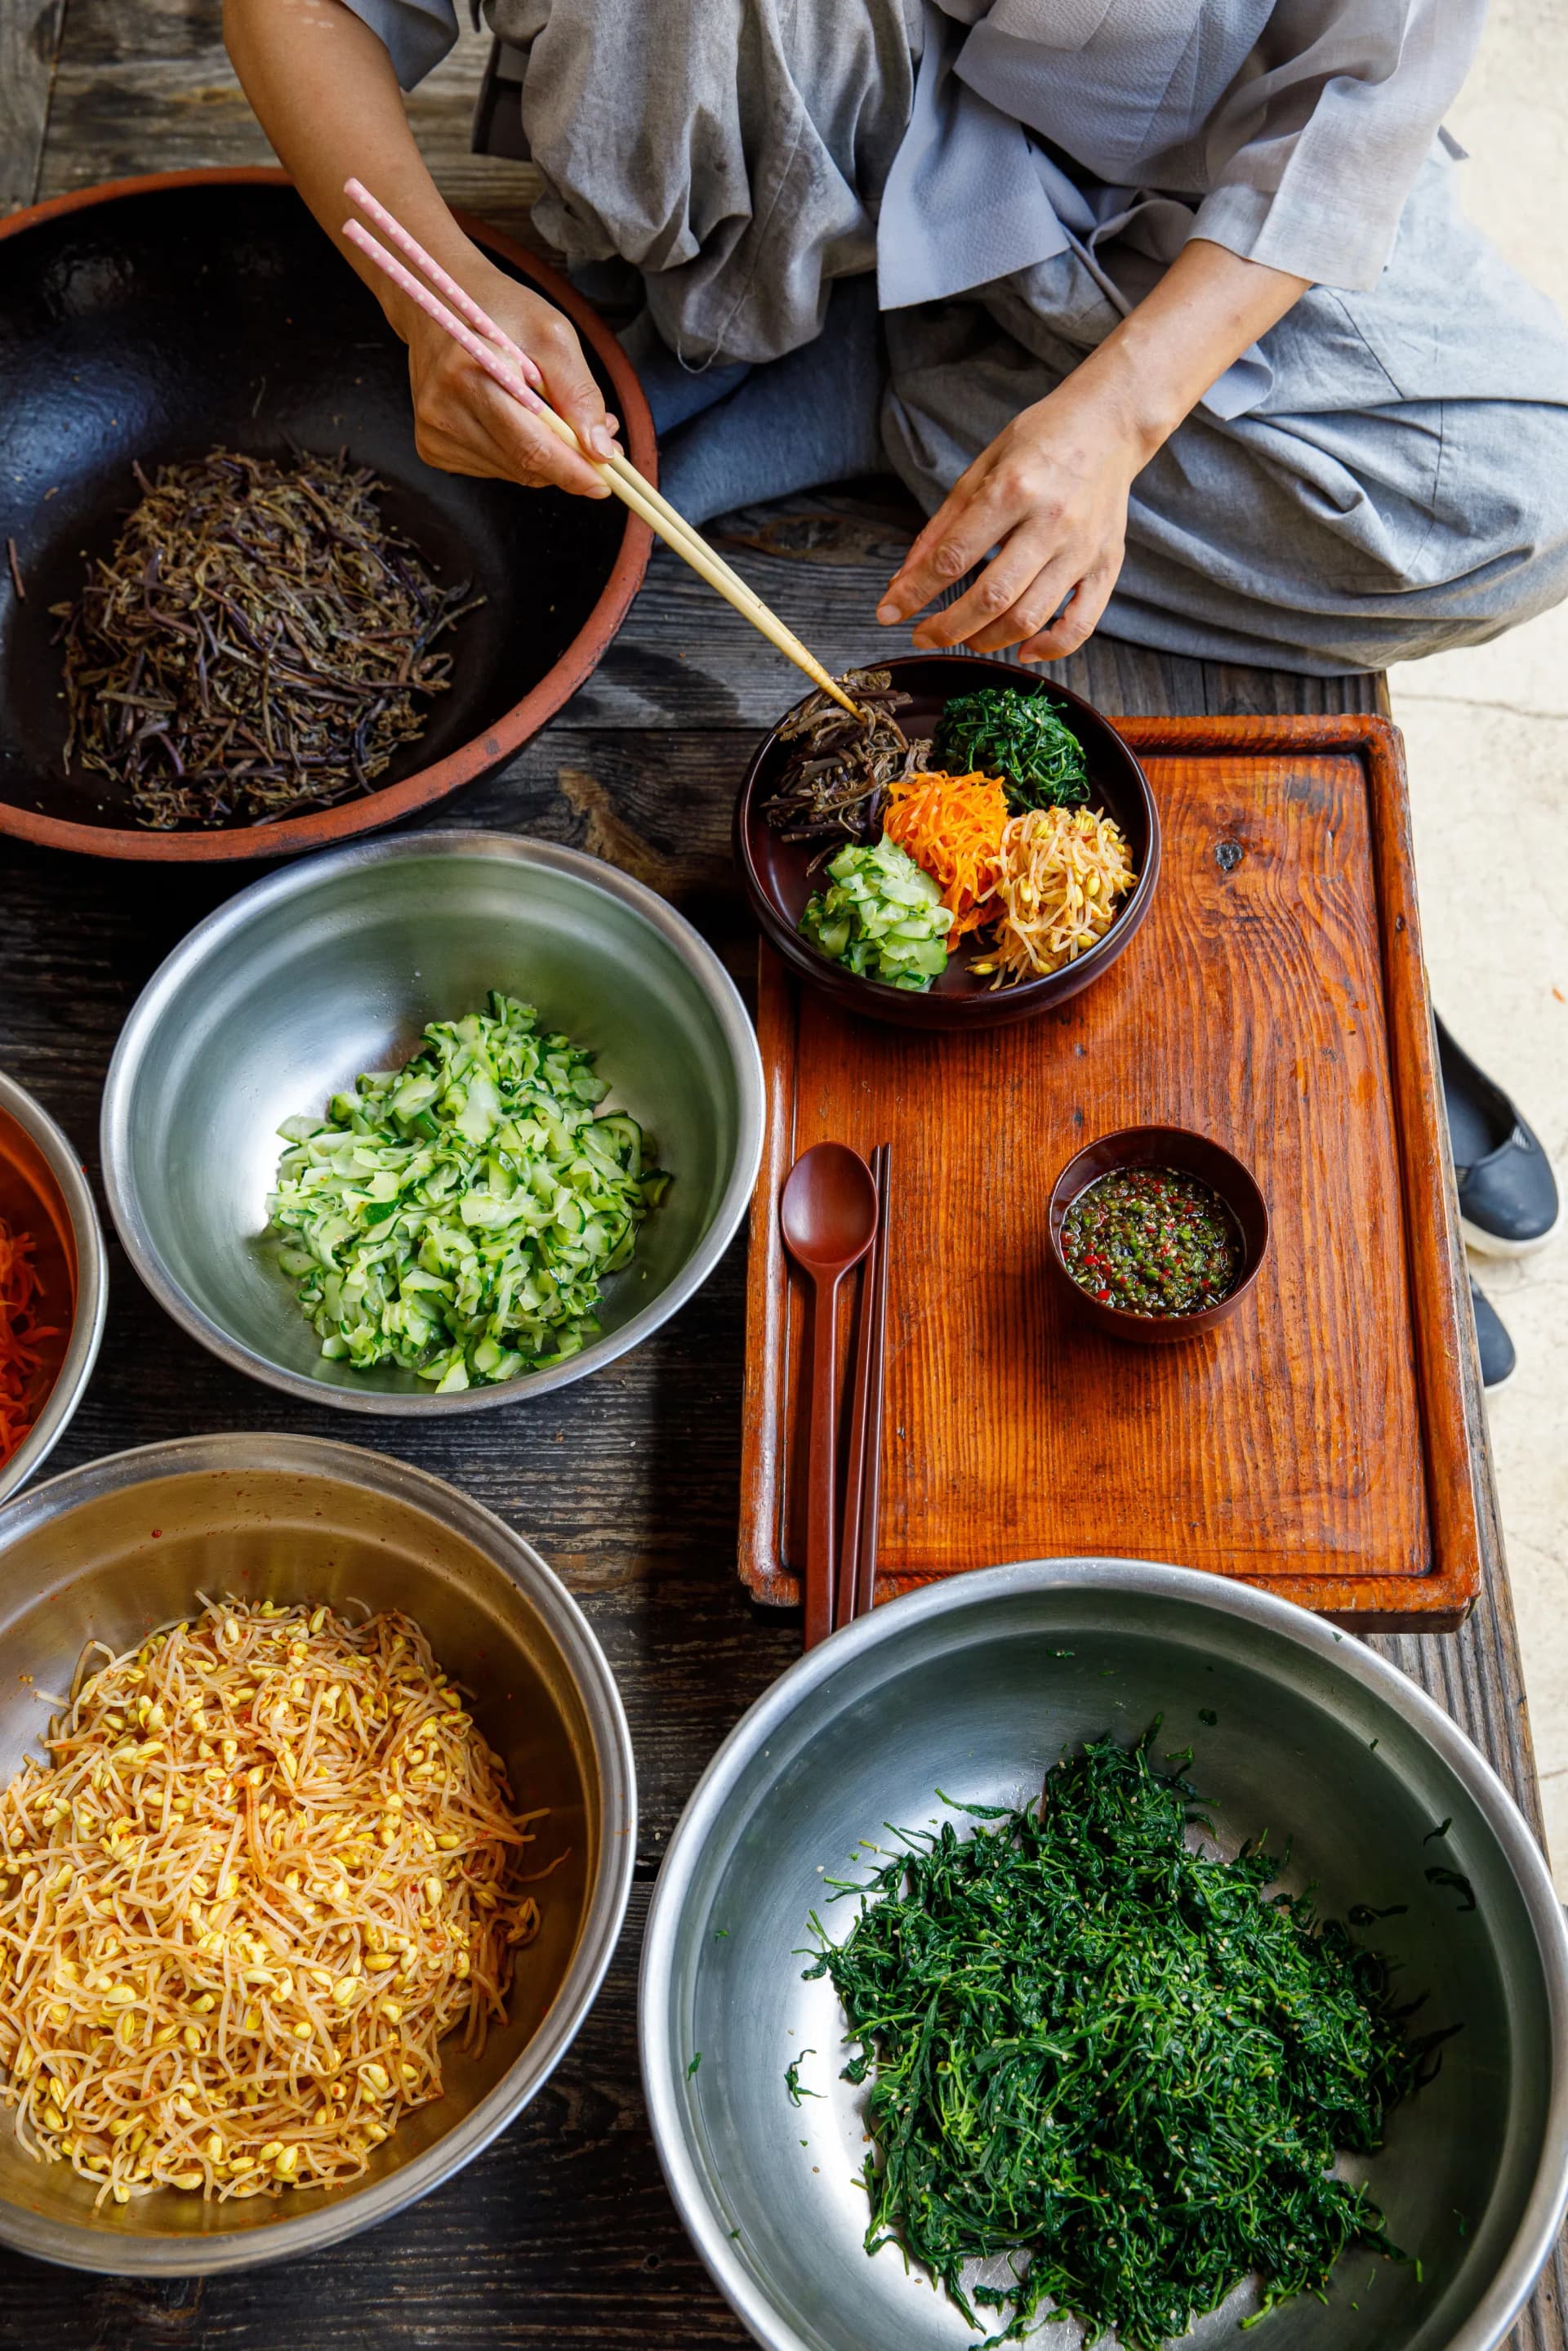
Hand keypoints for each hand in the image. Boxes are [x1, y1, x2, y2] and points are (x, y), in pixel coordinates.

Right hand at [403, 260, 620, 500]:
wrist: (440, 303)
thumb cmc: (501, 312)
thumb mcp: (552, 335)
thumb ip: (579, 394)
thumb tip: (601, 450)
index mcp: (471, 373)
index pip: (531, 445)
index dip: (574, 470)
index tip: (607, 482)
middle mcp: (443, 409)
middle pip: (525, 466)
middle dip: (569, 463)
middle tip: (597, 443)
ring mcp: (434, 433)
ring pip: (514, 473)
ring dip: (546, 458)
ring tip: (556, 419)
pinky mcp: (433, 448)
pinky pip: (495, 469)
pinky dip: (519, 455)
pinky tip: (519, 423)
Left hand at [875, 382, 1145, 660]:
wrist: (1109, 423)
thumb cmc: (1040, 441)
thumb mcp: (981, 467)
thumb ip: (943, 525)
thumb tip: (904, 579)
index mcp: (1012, 489)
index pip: (953, 557)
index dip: (914, 592)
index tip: (889, 614)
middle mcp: (1050, 522)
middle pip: (991, 597)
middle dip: (947, 627)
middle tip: (922, 636)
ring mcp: (1082, 548)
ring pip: (1030, 616)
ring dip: (987, 640)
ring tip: (964, 638)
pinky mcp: (1107, 564)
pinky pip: (1081, 624)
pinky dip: (1050, 648)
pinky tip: (1023, 650)